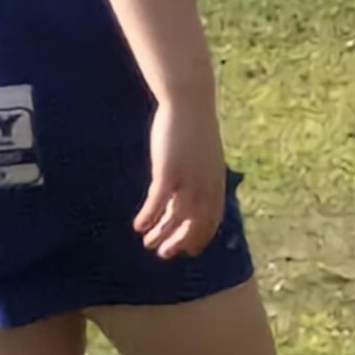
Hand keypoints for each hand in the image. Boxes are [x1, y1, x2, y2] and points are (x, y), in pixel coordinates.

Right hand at [133, 99, 225, 259]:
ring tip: (148, 242)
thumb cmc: (193, 126)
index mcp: (216, 182)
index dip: (199, 239)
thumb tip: (186, 196)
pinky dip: (148, 217)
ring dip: (161, 234)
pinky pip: (157, 203)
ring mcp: (187, 179)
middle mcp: (205, 185)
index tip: (187, 251)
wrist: (189, 100)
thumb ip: (198, 177)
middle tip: (164, 253)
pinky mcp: (168, 172)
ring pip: (175, 218)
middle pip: (194, 225)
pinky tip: (138, 225)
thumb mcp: (201, 156)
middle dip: (179, 242)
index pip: (211, 221)